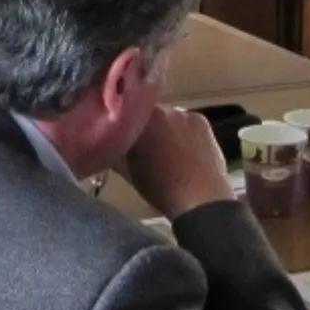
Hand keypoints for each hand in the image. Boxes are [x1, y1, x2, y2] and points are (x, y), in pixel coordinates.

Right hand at [120, 106, 235, 219]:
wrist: (200, 198)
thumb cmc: (160, 189)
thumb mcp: (128, 172)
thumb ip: (115, 151)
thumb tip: (108, 143)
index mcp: (135, 122)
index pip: (124, 116)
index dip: (124, 127)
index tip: (124, 139)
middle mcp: (158, 111)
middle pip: (147, 115)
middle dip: (147, 127)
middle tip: (148, 147)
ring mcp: (182, 113)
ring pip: (168, 117)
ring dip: (166, 128)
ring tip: (170, 151)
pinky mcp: (201, 119)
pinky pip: (187, 121)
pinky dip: (185, 131)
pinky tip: (187, 150)